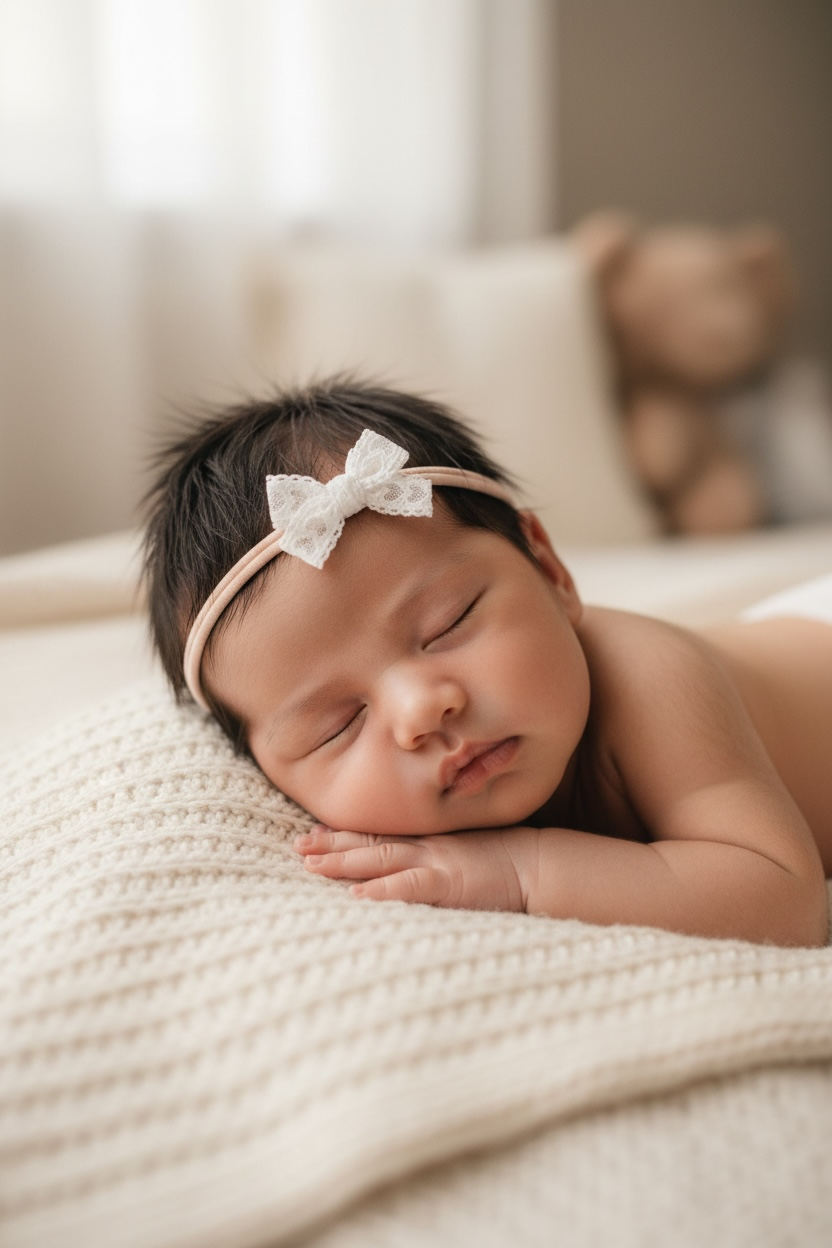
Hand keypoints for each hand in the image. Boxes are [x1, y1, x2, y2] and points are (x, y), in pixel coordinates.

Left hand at [293, 824, 534, 911]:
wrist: (540, 867)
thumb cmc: (505, 864)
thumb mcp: (463, 856)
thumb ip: (435, 860)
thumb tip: (408, 872)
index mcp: (427, 843)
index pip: (377, 836)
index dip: (342, 836)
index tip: (311, 836)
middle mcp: (425, 849)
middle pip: (369, 844)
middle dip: (331, 846)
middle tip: (297, 847)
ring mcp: (436, 863)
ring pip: (380, 860)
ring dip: (344, 863)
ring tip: (311, 866)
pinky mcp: (450, 884)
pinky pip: (411, 887)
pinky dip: (384, 891)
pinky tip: (359, 896)